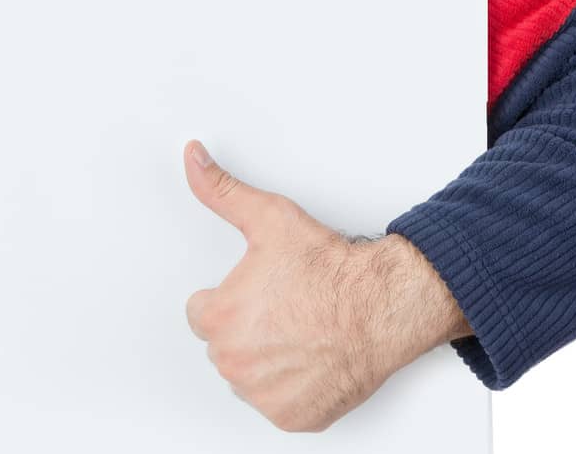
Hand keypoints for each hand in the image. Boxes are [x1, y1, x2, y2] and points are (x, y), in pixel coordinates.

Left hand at [182, 140, 468, 432]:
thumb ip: (221, 191)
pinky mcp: (293, 416)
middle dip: (248, 329)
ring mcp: (263, 394)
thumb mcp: (268, 218)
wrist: (382, 304)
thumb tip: (193, 159)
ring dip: (267, 360)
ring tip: (301, 332)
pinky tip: (312, 360)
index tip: (260, 292)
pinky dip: (293, 388)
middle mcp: (234, 362)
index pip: (201, 313)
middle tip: (286, 309)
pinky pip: (278, 404)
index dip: (231, 298)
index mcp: (218, 319)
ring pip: (249, 376)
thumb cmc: (331, 269)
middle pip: (225, 346)